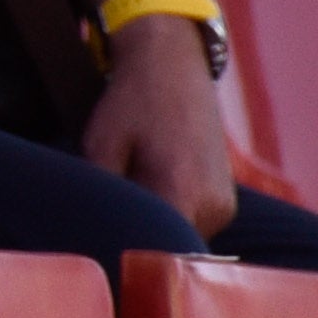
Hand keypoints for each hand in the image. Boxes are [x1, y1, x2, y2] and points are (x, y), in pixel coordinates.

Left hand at [84, 14, 237, 240]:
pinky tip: (149, 190)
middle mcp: (214, 207)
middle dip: (138, 242)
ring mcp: (224, 206)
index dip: (123, 254)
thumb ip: (104, 197)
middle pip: (169, 251)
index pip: (153, 253)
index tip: (100, 246)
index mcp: (184, 194)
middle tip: (108, 220)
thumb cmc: (132, 102)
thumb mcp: (101, 147)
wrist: (172, 64)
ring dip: (156, 230)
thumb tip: (93, 233)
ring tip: (130, 195)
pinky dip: (170, 218)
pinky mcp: (225, 202)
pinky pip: (193, 226)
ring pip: (182, 241)